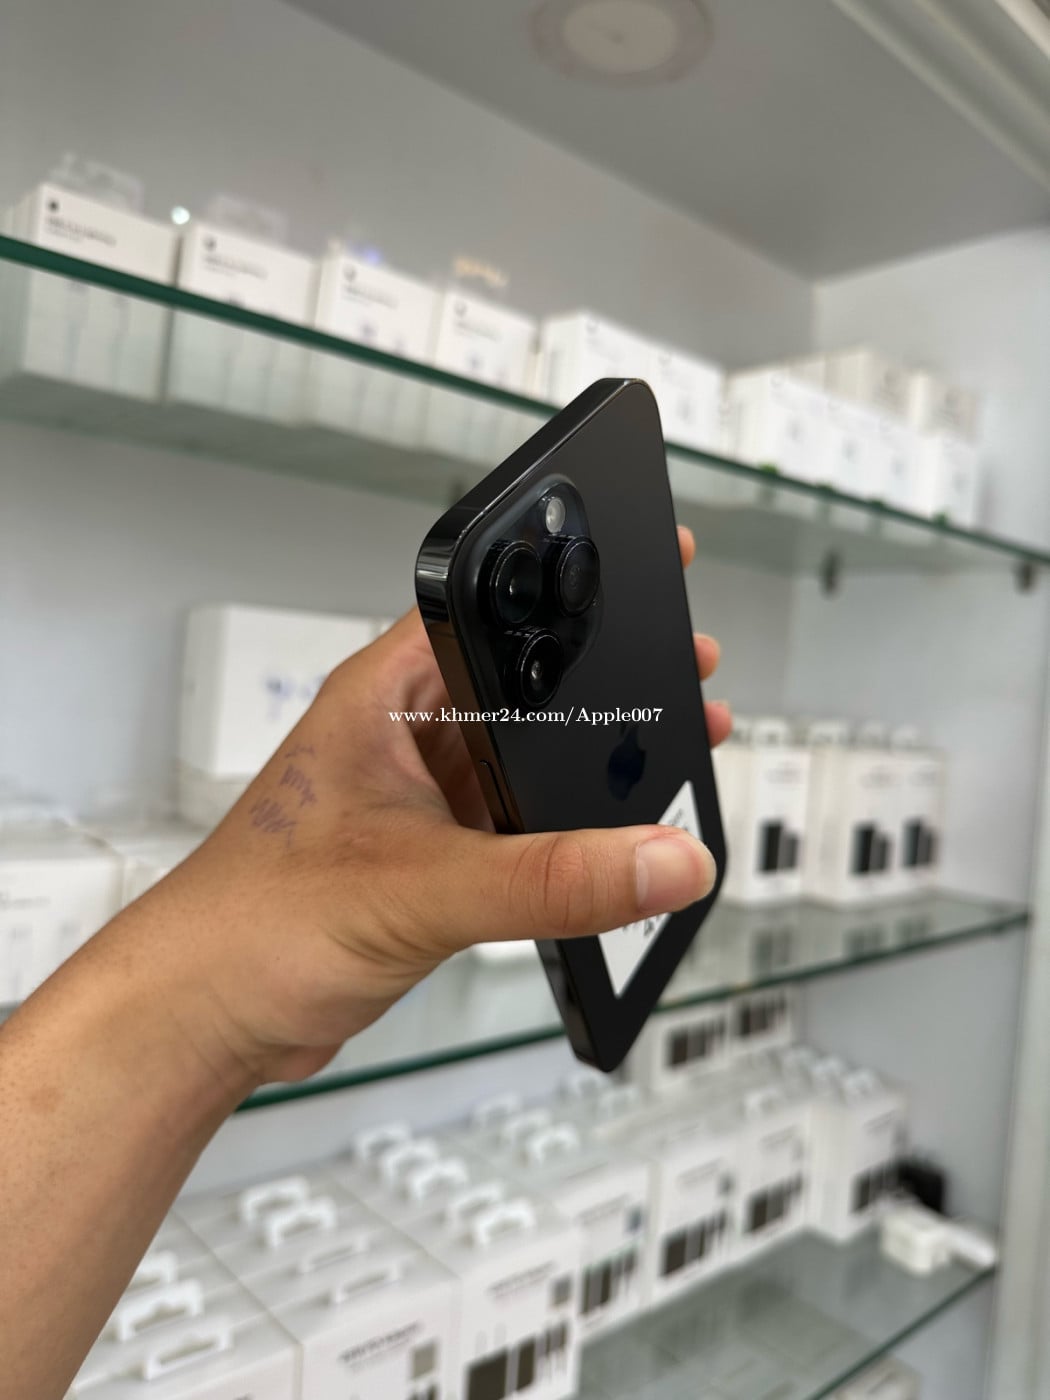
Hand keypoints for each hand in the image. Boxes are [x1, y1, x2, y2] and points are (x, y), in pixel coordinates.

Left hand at [128, 526, 729, 1089]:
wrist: (204, 1016)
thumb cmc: (253, 923)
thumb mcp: (423, 888)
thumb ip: (554, 879)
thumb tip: (664, 858)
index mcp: (386, 696)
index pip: (490, 608)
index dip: (570, 584)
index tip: (645, 569)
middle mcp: (403, 735)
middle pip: (525, 685)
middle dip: (606, 682)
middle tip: (685, 672)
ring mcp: (417, 796)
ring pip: (524, 760)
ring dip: (588, 764)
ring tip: (667, 756)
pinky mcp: (428, 856)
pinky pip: (515, 826)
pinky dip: (565, 831)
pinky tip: (606, 847)